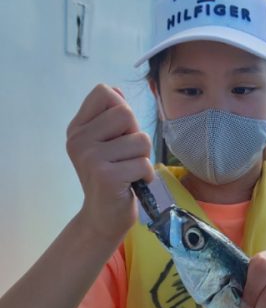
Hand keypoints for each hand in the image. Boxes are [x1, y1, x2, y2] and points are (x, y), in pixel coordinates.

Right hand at [66, 84, 153, 242]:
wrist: (103, 217)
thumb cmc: (112, 178)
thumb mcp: (108, 144)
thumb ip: (112, 117)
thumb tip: (117, 89)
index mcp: (77, 128)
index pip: (104, 92)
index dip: (121, 110)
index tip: (118, 135)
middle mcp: (79, 140)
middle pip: (126, 113)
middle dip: (136, 136)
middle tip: (126, 157)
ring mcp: (90, 157)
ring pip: (140, 140)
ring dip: (143, 159)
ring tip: (129, 172)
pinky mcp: (106, 176)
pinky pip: (143, 163)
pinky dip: (146, 175)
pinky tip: (132, 184)